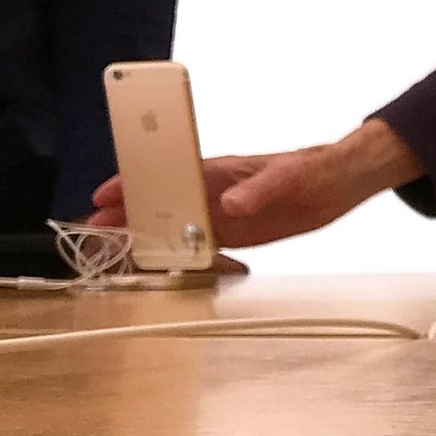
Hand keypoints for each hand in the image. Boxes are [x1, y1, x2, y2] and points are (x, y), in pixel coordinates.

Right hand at [88, 119, 423, 250]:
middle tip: (95, 233)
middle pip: (161, 201)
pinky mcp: (237, 234)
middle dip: (128, 214)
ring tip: (118, 254)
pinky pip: (200, 247)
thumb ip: (259, 188)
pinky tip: (162, 268)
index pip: (166, 172)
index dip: (134, 181)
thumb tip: (230, 203)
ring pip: (175, 225)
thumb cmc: (312, 168)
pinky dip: (180, 256)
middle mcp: (213, 191)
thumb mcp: (288, 176)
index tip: (105, 195)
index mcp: (219, 169)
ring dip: (148, 237)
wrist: (340, 185)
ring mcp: (222, 214)